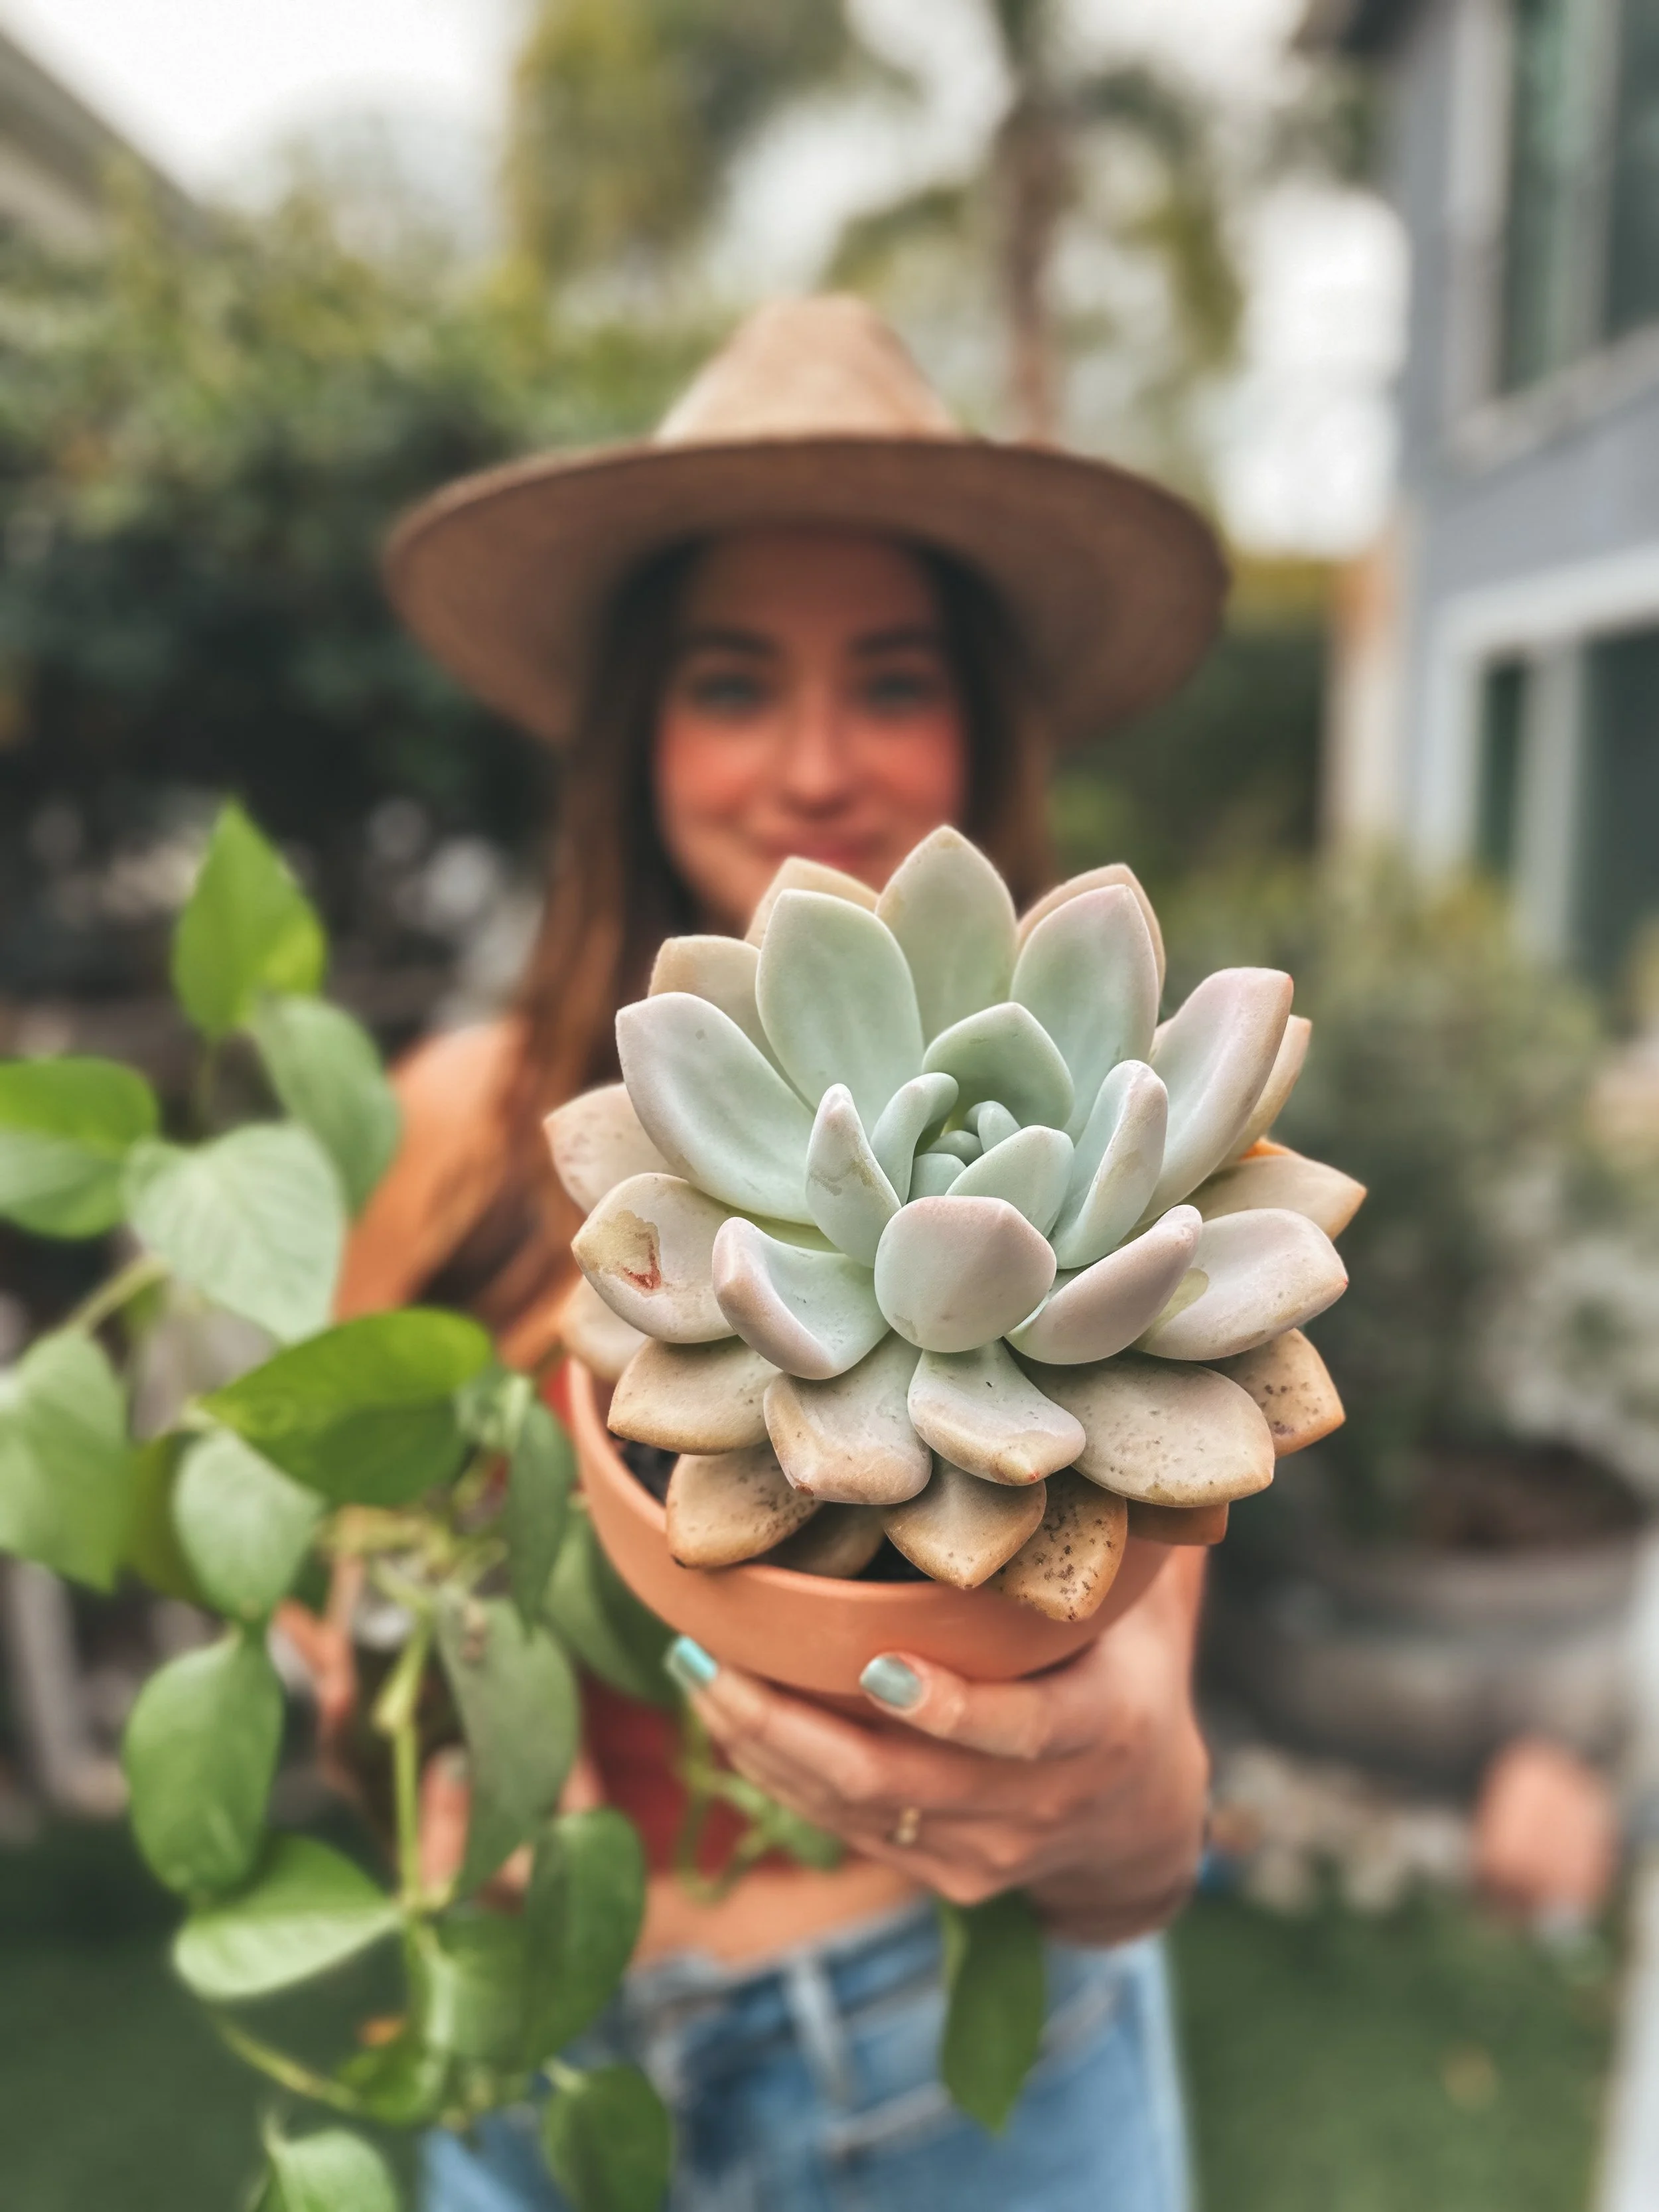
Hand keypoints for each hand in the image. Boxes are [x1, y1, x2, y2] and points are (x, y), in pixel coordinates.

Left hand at [669, 1548, 1209, 1943]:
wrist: (1137, 1820)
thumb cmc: (1124, 1675)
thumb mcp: (1136, 1618)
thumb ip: (1095, 1548)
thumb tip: (1065, 1444)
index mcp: (1097, 1731)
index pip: (1019, 1732)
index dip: (948, 1709)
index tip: (874, 1664)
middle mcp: (1038, 1806)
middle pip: (899, 1782)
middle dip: (792, 1726)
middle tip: (713, 1660)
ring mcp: (985, 1853)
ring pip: (856, 1811)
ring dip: (763, 1747)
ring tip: (693, 1671)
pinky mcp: (943, 1876)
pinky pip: (845, 1831)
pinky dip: (780, 1775)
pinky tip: (726, 1718)